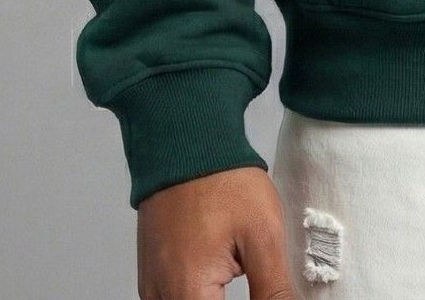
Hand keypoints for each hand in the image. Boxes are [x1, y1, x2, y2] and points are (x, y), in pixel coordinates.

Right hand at [137, 165, 293, 299]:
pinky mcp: (150, 274)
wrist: (185, 141)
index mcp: (188, 292)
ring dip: (212, 298)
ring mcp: (152, 286)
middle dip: (231, 298)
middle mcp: (161, 295)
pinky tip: (217, 280)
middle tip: (257, 277)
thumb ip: (273, 289)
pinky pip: (172, 298)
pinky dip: (197, 294)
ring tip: (239, 268)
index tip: (267, 291)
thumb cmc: (222, 179)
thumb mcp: (263, 235)